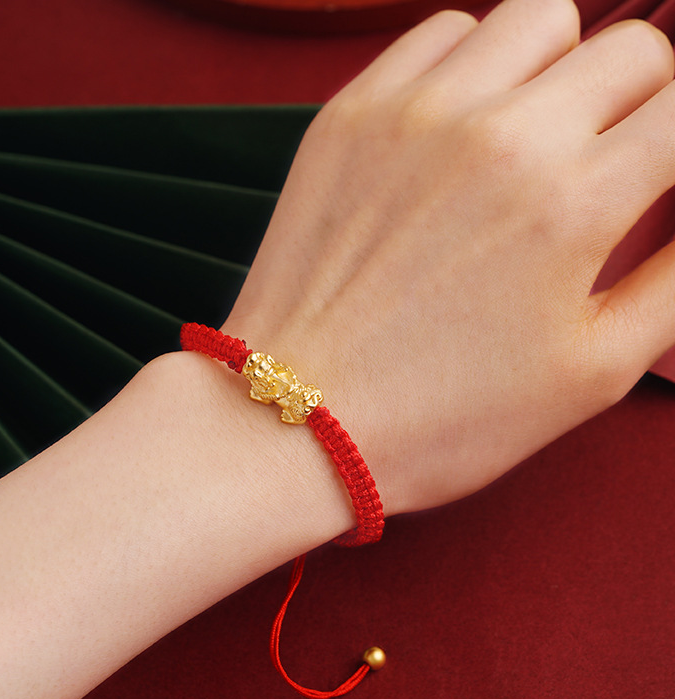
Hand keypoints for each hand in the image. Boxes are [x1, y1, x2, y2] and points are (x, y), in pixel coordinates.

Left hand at [224, 0, 674, 514]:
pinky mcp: (349, 116)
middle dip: (642, 106)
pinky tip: (461, 127)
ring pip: (537, 21)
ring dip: (560, 70)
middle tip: (611, 169)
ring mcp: (413, 113)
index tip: (660, 178)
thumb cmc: (443, 417)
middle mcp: (497, 134)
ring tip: (537, 141)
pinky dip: (471, 64)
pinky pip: (440, 34)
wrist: (302, 418)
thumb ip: (674, 281)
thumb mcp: (590, 373)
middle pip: (630, 51)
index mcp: (572, 202)